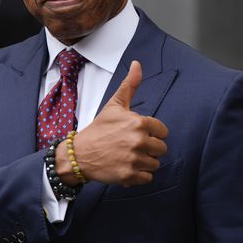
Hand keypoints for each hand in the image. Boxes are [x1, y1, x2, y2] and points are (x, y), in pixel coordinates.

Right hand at [56, 60, 168, 186]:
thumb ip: (130, 85)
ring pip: (155, 164)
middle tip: (129, 146)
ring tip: (127, 157)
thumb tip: (137, 64)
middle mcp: (139, 141)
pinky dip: (139, 175)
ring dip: (144, 162)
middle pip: (161, 149)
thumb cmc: (99, 129)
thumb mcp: (114, 105)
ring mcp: (134, 160)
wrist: (79, 154)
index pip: (163, 131)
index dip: (151, 133)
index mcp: (139, 123)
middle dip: (148, 148)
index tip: (135, 134)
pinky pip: (148, 178)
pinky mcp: (130, 176)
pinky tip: (125, 167)